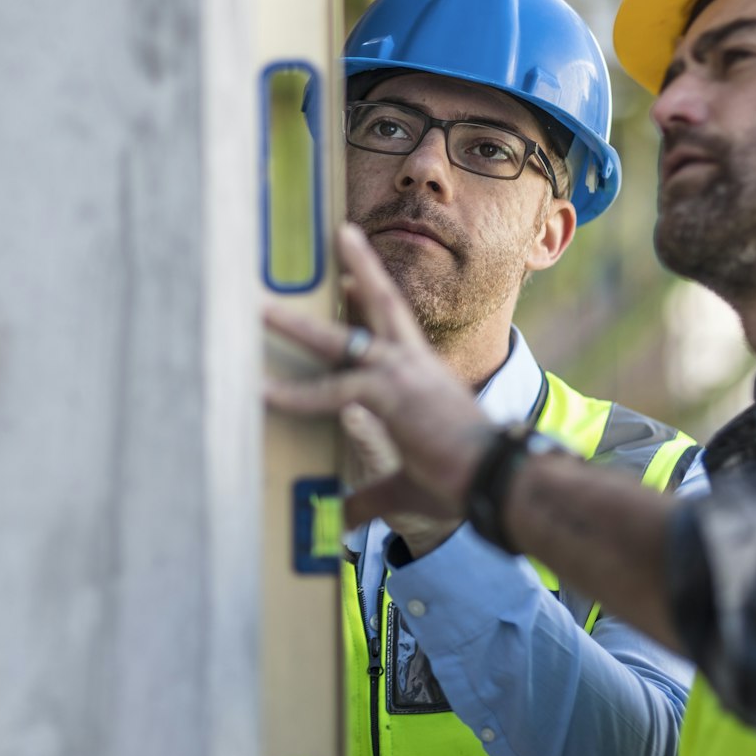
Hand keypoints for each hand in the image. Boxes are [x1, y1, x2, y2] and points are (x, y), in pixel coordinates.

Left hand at [266, 224, 495, 529]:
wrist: (494, 481)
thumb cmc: (461, 482)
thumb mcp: (407, 488)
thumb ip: (367, 498)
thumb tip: (340, 522)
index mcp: (424, 375)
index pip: (395, 323)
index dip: (372, 294)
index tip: (346, 275)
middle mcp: (413, 366)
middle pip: (381, 303)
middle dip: (360, 268)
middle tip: (340, 233)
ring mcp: (401, 377)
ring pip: (343, 341)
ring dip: (300, 324)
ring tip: (263, 306)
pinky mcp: (388, 398)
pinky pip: (331, 392)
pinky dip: (295, 393)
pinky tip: (262, 390)